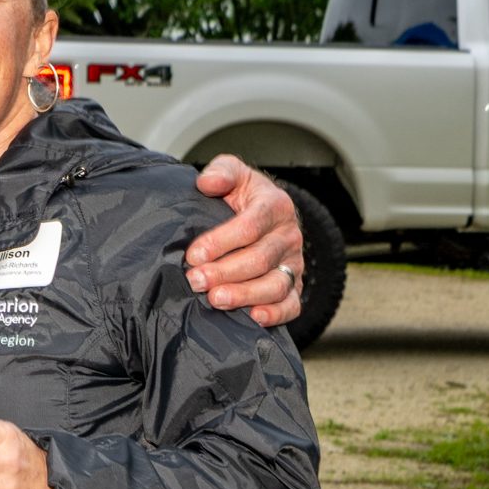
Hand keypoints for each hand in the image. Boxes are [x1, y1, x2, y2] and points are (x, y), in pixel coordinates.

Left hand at [187, 155, 303, 326]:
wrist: (261, 213)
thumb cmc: (241, 194)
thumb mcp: (232, 172)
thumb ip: (221, 171)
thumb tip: (208, 182)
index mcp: (276, 205)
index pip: (249, 226)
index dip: (220, 242)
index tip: (193, 255)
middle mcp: (289, 235)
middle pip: (259, 259)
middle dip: (225, 272)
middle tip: (196, 281)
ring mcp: (294, 263)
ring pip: (275, 285)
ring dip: (245, 295)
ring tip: (216, 300)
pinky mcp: (294, 285)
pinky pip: (291, 305)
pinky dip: (276, 314)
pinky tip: (253, 317)